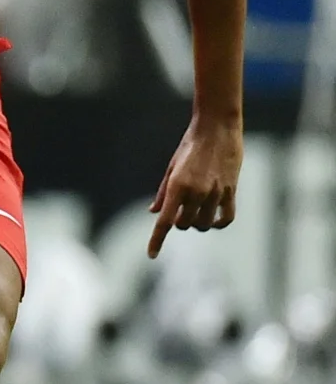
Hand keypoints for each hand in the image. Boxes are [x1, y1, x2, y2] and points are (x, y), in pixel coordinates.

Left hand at [148, 119, 242, 256]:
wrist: (217, 129)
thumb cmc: (190, 146)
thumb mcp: (171, 168)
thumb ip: (163, 193)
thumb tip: (155, 213)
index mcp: (177, 186)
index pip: (165, 221)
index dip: (157, 240)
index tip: (151, 255)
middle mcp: (196, 192)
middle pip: (184, 225)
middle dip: (179, 222)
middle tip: (180, 210)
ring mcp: (215, 193)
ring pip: (204, 224)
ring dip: (197, 223)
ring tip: (195, 211)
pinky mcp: (231, 191)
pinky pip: (225, 218)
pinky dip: (218, 224)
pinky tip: (213, 220)